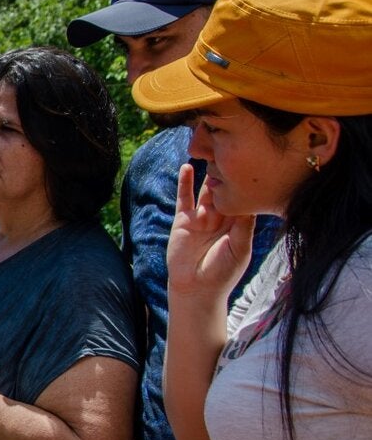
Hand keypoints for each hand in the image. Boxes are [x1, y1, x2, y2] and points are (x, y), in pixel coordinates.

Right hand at [167, 163, 254, 300]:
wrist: (197, 289)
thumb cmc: (223, 273)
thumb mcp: (240, 248)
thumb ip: (244, 226)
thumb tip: (250, 202)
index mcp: (239, 223)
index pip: (245, 197)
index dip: (249, 182)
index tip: (257, 162)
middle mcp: (221, 217)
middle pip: (226, 189)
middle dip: (229, 173)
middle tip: (234, 150)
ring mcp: (202, 217)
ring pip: (206, 190)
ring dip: (209, 173)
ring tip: (212, 152)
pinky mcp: (183, 220)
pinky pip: (184, 198)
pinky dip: (185, 183)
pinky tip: (187, 166)